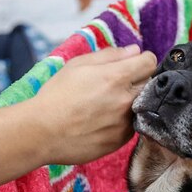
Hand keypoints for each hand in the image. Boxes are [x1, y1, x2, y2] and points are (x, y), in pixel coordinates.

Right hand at [34, 44, 155, 165]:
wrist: (42, 132)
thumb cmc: (56, 96)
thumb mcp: (78, 65)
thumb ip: (110, 56)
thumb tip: (134, 50)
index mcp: (116, 77)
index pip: (150, 62)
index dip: (141, 60)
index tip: (132, 64)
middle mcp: (125, 101)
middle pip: (149, 85)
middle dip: (136, 81)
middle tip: (114, 85)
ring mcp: (124, 123)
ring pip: (140, 106)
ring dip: (129, 103)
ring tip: (103, 105)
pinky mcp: (120, 141)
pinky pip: (130, 126)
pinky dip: (120, 122)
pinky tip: (100, 121)